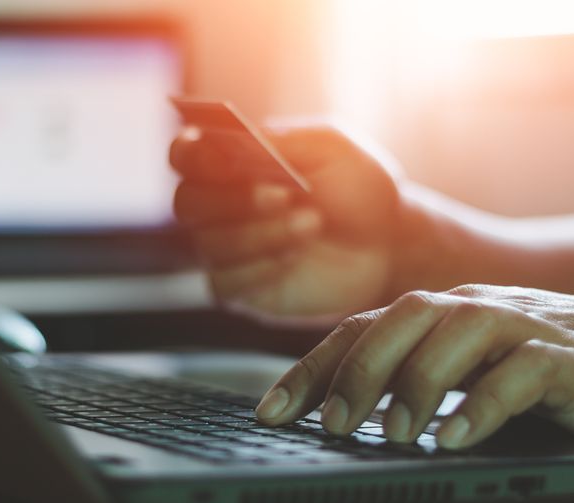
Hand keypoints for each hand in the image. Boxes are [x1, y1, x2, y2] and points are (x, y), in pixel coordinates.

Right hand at [170, 125, 402, 317]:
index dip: (194, 156)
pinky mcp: (242, 289)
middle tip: (285, 196)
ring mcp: (227, 250)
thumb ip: (283, 142)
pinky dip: (258, 269)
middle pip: (187, 203)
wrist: (389, 242)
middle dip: (234, 200)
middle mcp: (219, 205)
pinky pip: (226, 283)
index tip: (226, 159)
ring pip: (210, 244)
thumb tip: (234, 142)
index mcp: (232, 161)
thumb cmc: (357, 187)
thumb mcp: (330, 149)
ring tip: (311, 224)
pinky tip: (294, 258)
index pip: (185, 155)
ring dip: (260, 234)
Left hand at [255, 284, 573, 447]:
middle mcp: (469, 309)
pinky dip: (484, 404)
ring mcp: (519, 326)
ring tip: (390, 435)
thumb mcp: (464, 365)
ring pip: (455, 337)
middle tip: (326, 425)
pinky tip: (457, 438)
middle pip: (399, 322)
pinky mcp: (566, 358)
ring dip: (416, 386)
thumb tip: (336, 411)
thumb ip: (411, 374)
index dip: (309, 369)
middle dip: (355, 373)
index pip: (359, 330)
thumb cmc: (536, 362)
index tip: (270, 412)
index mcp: (436, 313)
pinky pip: (519, 374)